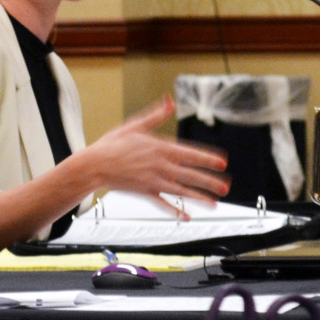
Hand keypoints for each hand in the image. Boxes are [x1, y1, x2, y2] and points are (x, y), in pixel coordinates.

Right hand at [84, 95, 229, 216]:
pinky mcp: (145, 192)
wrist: (94, 165)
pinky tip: (187, 218)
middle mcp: (160, 166)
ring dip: (199, 198)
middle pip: (190, 175)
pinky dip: (176, 211)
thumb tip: (170, 102)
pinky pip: (163, 204)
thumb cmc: (113, 144)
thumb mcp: (135, 125)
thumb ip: (156, 116)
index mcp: (160, 148)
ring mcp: (153, 181)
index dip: (207, 159)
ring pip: (181, 191)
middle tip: (225, 187)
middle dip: (210, 181)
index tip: (222, 163)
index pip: (190, 154)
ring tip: (214, 204)